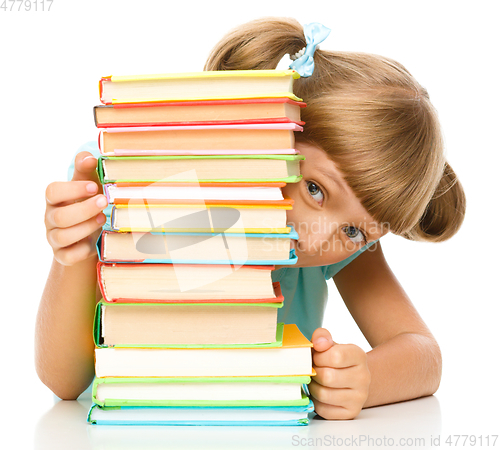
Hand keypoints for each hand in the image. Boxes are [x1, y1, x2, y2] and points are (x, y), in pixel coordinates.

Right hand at [45, 151, 107, 265]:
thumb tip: (90, 157)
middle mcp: (51, 218)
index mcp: (55, 199)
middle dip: (84, 209)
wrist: (87, 233)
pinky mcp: (62, 255)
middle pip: (60, 216)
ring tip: (103, 218)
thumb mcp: (88, 184)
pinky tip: (95, 241)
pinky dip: (82, 250)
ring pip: (63, 236)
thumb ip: (86, 169)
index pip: (52, 191)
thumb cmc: (87, 203)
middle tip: (105, 202)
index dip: (73, 189)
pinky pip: (68, 256)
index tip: (95, 186)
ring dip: (86, 227)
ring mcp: (54, 238)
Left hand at [309, 328, 370, 419]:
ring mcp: (360, 397)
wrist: (352, 379)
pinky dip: (317, 403)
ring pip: (324, 395)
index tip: (317, 357)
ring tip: (315, 382)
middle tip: (313, 370)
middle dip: (314, 373)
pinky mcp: (352, 412)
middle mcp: (364, 377)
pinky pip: (324, 410)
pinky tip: (321, 394)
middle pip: (328, 377)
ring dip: (313, 388)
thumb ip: (322, 337)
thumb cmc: (335, 360)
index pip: (335, 356)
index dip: (319, 357)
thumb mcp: (330, 344)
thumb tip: (318, 342)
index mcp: (359, 355)